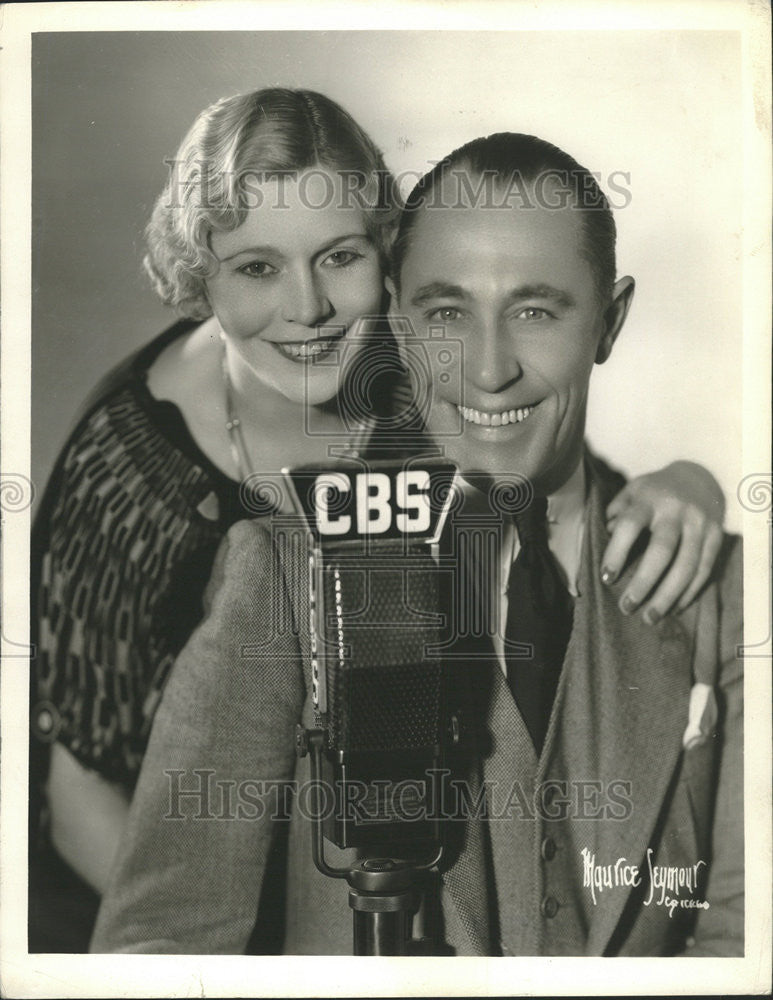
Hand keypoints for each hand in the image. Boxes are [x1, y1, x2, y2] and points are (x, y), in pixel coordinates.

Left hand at [601, 461, 724, 621]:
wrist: (699, 477)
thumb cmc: (654, 492)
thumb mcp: (631, 492)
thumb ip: (616, 513)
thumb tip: (605, 537)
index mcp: (649, 497)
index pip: (630, 525)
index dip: (617, 552)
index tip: (606, 578)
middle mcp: (676, 510)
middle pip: (662, 551)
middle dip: (644, 583)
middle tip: (627, 607)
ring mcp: (700, 523)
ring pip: (687, 566)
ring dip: (668, 596)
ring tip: (650, 617)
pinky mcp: (716, 536)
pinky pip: (704, 570)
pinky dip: (689, 592)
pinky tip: (674, 607)